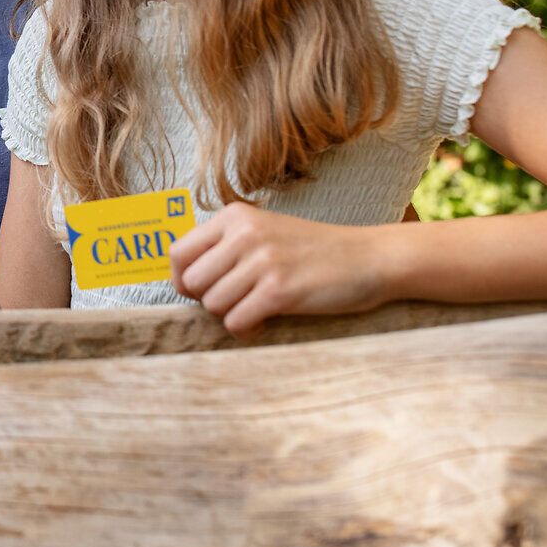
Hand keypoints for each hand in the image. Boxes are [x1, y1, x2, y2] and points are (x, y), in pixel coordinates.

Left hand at [169, 202, 400, 335]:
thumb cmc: (312, 251)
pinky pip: (236, 321)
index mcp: (234, 216)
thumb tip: (182, 281)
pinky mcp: (279, 290)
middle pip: (192, 283)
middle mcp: (244, 234)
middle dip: (209, 301)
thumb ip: (225, 247)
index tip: (202, 291)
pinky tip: (265, 321)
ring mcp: (262, 261)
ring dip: (231, 315)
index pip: (178, 253)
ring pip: (212, 305)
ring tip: (256, 310)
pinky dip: (246, 330)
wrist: (369, 258)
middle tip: (237, 302)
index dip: (183, 279)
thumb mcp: (264, 232)